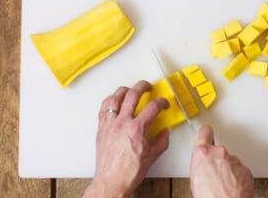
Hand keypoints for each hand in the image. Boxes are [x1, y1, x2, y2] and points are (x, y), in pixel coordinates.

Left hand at [83, 80, 169, 197]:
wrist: (111, 181)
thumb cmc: (129, 172)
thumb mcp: (152, 156)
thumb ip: (162, 141)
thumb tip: (165, 132)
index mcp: (137, 129)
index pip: (153, 107)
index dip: (162, 102)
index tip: (164, 103)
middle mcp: (122, 123)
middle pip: (133, 94)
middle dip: (143, 86)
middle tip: (148, 86)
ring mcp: (110, 124)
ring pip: (115, 97)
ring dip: (124, 90)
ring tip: (130, 89)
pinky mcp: (101, 128)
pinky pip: (103, 108)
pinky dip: (110, 101)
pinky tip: (114, 101)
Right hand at [190, 126, 253, 197]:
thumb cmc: (208, 197)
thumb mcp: (194, 179)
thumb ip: (200, 164)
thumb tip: (203, 166)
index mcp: (202, 153)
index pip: (204, 132)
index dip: (205, 134)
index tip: (206, 134)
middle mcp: (219, 152)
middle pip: (218, 149)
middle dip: (217, 158)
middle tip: (213, 172)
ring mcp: (234, 160)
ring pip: (230, 161)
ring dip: (228, 169)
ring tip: (223, 184)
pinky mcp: (245, 169)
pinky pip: (240, 170)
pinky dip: (237, 176)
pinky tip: (232, 187)